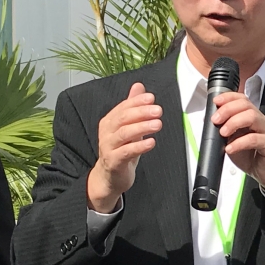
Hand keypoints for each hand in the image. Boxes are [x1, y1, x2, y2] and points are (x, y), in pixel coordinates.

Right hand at [87, 83, 162, 212]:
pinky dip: (139, 146)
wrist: (110, 177)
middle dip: (141, 112)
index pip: (123, 107)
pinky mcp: (113, 161)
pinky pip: (126, 152)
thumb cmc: (121, 150)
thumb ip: (132, 107)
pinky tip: (151, 142)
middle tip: (158, 110)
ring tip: (158, 124)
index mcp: (109, 121)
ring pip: (124, 134)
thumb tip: (139, 87)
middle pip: (123, 118)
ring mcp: (108, 147)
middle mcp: (106, 132)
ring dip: (142, 127)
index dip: (137, 101)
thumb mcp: (128, 127)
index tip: (151, 98)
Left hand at [211, 92, 264, 189]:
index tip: (215, 102)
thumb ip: (224, 129)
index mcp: (251, 116)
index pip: (242, 99)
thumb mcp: (232, 140)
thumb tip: (209, 121)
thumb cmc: (250, 156)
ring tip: (222, 133)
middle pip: (246, 105)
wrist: (264, 173)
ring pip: (252, 117)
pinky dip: (239, 142)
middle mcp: (260, 120)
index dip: (228, 97)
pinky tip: (230, 148)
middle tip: (216, 120)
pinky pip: (254, 139)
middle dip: (227, 109)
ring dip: (233, 122)